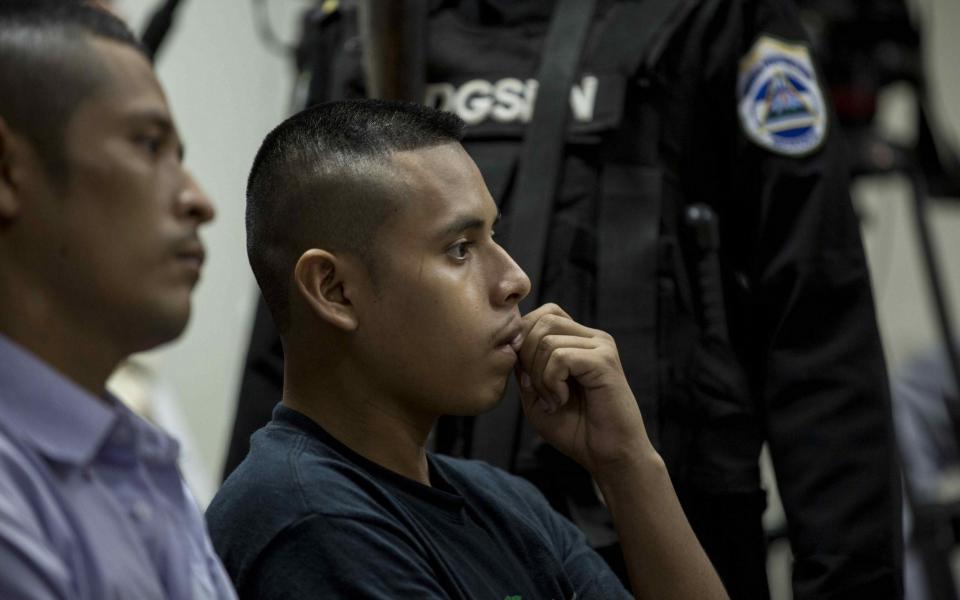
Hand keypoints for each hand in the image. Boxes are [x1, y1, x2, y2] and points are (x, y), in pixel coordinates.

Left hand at [514, 304, 652, 476]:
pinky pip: (560, 357)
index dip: (523, 342)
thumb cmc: (574, 430)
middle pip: (541, 322)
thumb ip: (523, 368)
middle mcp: (592, 337)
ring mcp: (601, 346)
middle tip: (538, 392)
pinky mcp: (604, 361)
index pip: (542, 315)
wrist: (609, 457)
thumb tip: (513, 343)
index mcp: (578, 341)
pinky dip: (551, 382)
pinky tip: (562, 401)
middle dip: (527, 357)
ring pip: (547, 340)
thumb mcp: (536, 396)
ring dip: (539, 375)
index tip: (525, 379)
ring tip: (553, 401)